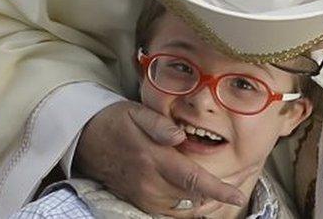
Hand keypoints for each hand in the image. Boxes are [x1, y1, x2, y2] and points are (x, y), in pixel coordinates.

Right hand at [74, 101, 247, 216]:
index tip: (237, 194)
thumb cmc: (116, 121)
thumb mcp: (136, 113)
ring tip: (221, 189)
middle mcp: (150, 184)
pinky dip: (187, 208)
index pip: (191, 179)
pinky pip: (169, 212)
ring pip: (184, 208)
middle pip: (193, 198)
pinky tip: (198, 198)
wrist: (84, 139)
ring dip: (203, 202)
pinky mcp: (139, 202)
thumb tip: (179, 135)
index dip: (217, 190)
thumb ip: (159, 125)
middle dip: (217, 193)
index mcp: (154, 160)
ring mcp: (144, 197)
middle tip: (236, 179)